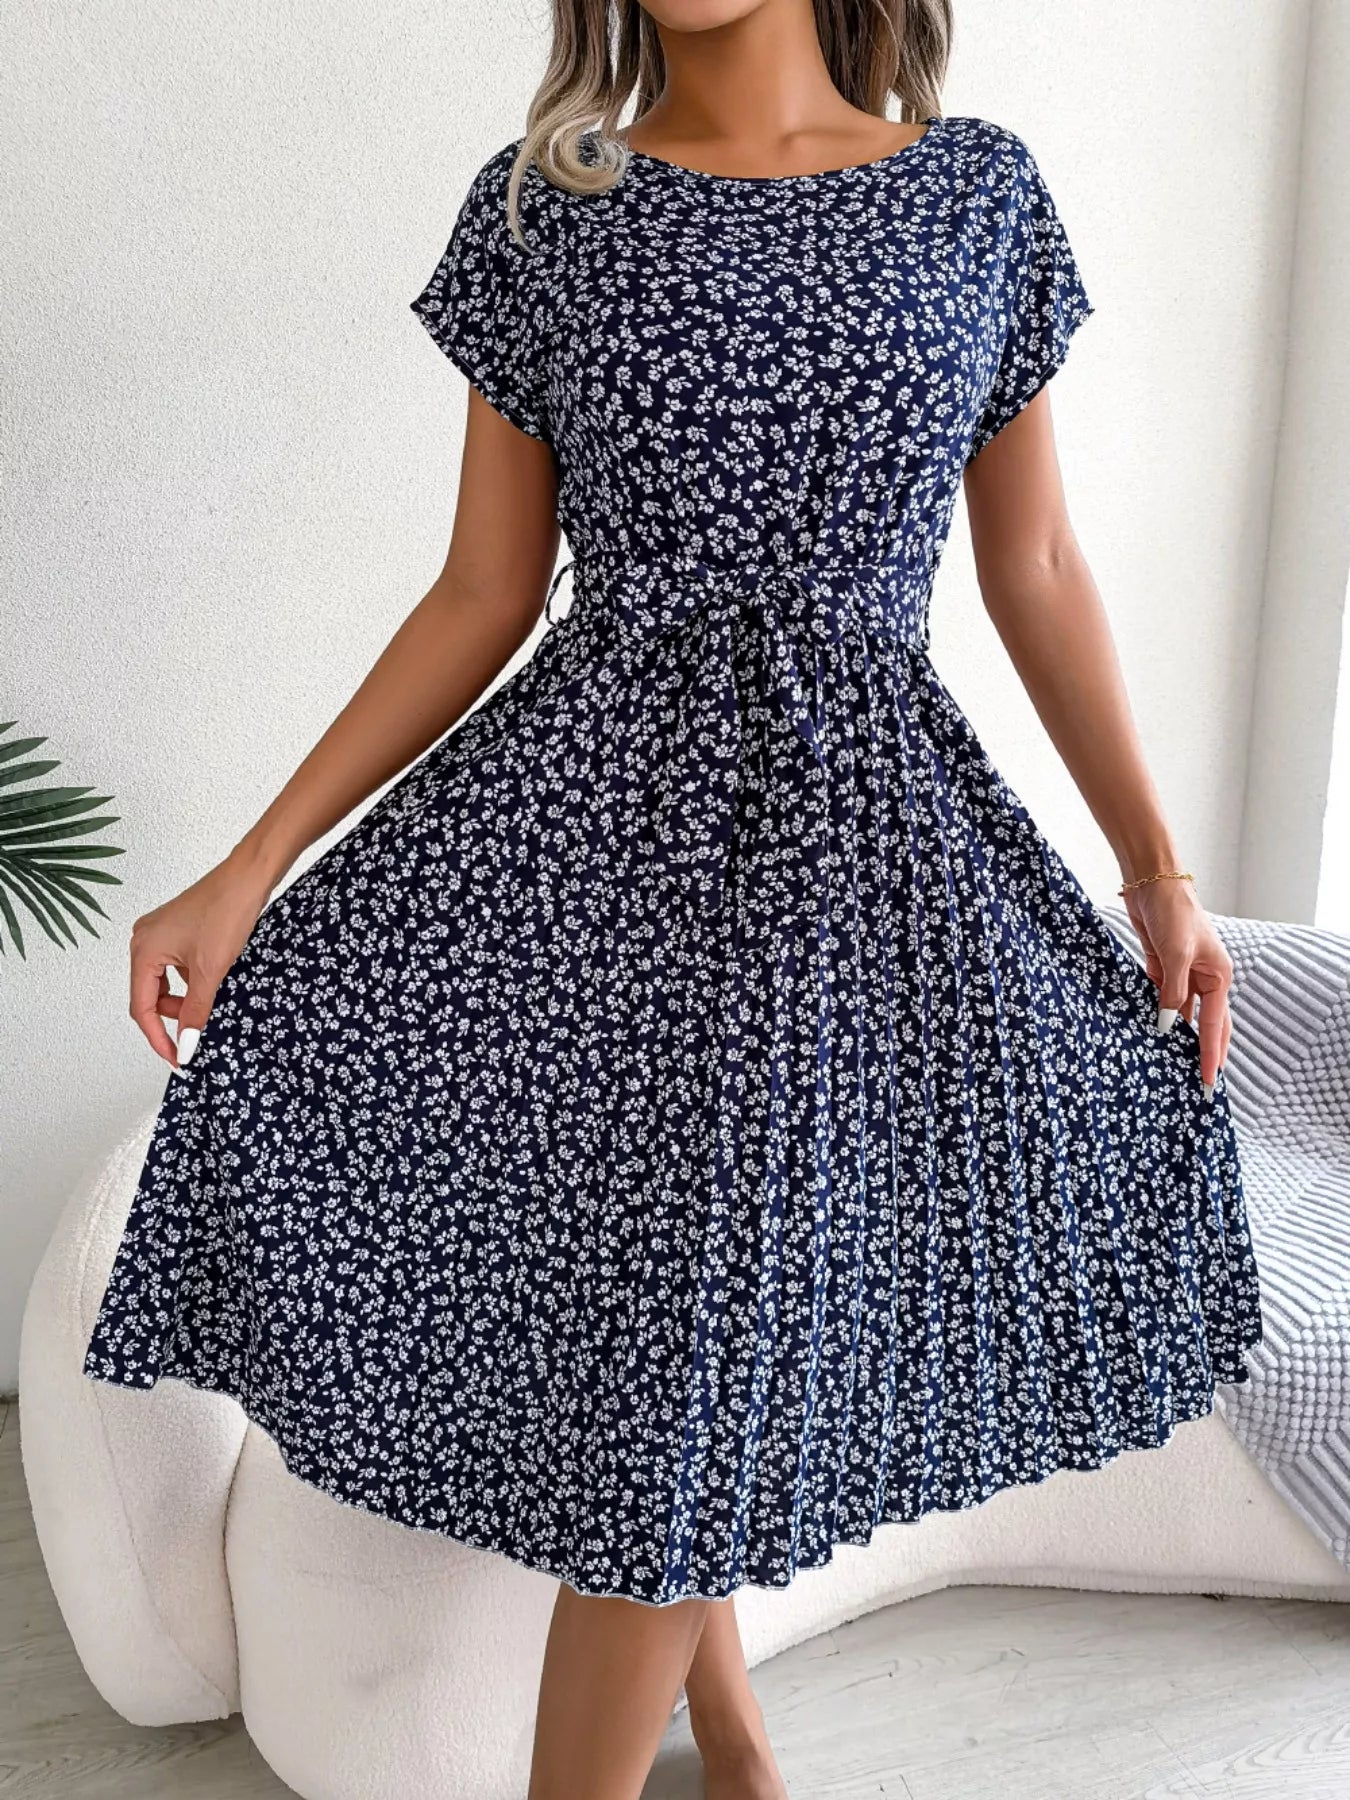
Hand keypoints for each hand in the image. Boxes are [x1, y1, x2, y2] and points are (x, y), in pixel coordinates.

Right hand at [129, 851, 275, 1070]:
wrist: (249, 876)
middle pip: (150, 996)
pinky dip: (192, 983)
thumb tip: (186, 1044)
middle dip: (172, 1019)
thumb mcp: (211, 971)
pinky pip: (178, 968)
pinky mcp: (180, 931)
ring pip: (166, 983)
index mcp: (143, 951)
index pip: (141, 1008)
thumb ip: (195, 1012)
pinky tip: (214, 988)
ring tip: (208, 1011)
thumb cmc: (227, 910)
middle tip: (194, 1039)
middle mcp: (145, 941)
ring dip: (184, 1001)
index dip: (158, 1038)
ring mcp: (162, 934)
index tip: (177, 1059)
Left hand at [1122, 877, 1231, 1098]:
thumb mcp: (1175, 955)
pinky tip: (1150, 1034)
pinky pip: (1161, 1000)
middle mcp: (1204, 978)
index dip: (1211, 1055)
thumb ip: (1172, 993)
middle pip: (1207, 1025)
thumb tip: (1166, 1026)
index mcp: (1218, 976)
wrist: (1152, 883)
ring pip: (1182, 1014)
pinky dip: (1157, 1016)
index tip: (1209, 1083)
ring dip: (1177, 1037)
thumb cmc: (1173, 912)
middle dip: (1204, 1054)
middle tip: (1200, 1086)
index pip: (1216, 1025)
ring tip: (1172, 1066)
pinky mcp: (1161, 969)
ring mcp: (1182, 974)